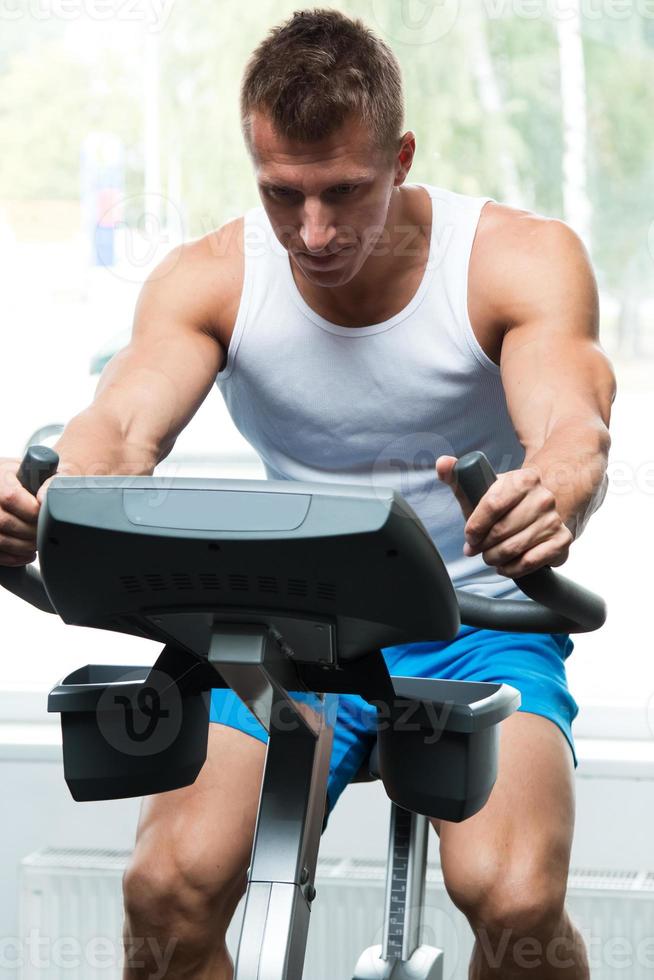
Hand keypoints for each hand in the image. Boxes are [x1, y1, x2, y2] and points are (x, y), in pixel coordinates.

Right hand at [0, 458, 39, 566]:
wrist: (27, 481)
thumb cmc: (37, 476)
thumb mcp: (46, 470)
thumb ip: (52, 479)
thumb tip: (44, 497)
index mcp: (1, 476)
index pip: (11, 497)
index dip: (33, 511)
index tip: (46, 515)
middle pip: (4, 522)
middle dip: (31, 532)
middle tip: (46, 533)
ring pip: (0, 539)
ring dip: (23, 547)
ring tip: (38, 544)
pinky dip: (13, 557)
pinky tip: (27, 554)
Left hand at [436, 455, 572, 577]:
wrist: (537, 510)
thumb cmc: (504, 502)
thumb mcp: (482, 488)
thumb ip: (459, 476)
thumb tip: (442, 463)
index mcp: (524, 479)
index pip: (492, 505)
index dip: (475, 525)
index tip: (469, 536)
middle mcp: (543, 497)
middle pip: (501, 530)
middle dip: (483, 545)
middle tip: (477, 549)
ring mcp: (554, 519)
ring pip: (514, 548)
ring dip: (495, 558)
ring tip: (489, 557)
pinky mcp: (562, 540)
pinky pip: (531, 562)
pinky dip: (513, 568)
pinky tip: (505, 565)